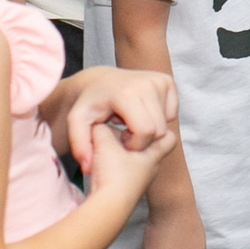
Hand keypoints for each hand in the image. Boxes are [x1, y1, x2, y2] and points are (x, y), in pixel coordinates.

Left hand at [61, 66, 177, 168]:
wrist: (100, 80)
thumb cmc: (90, 104)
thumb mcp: (77, 123)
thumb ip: (79, 145)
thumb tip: (88, 168)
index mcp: (127, 93)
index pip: (145, 132)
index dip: (134, 143)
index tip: (121, 138)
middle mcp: (147, 83)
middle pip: (159, 130)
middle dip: (142, 139)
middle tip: (125, 131)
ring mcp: (160, 80)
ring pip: (167, 124)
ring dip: (149, 130)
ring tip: (131, 122)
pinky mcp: (168, 81)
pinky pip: (172, 114)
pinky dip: (158, 119)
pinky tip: (141, 113)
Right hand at [83, 117, 176, 204]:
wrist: (108, 209)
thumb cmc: (114, 173)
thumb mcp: (105, 143)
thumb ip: (100, 129)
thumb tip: (97, 125)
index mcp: (153, 155)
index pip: (168, 137)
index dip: (161, 127)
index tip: (144, 121)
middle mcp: (149, 169)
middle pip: (148, 148)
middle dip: (135, 140)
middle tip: (121, 133)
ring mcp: (138, 182)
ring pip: (133, 161)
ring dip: (121, 154)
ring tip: (105, 149)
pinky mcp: (124, 192)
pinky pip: (122, 173)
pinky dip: (113, 167)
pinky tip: (99, 165)